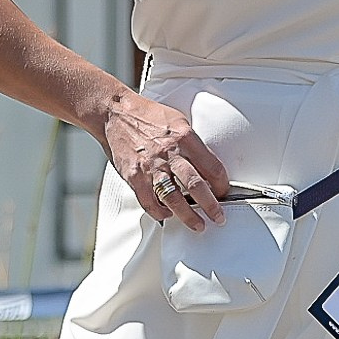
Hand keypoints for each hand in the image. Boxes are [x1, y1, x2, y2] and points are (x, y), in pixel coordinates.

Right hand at [99, 88, 226, 228]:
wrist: (115, 113)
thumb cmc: (147, 116)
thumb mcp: (179, 121)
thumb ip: (192, 144)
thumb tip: (207, 165)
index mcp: (185, 137)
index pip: (212, 167)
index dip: (222, 185)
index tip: (224, 193)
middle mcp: (169, 152)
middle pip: (196, 185)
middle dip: (211, 206)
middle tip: (218, 217)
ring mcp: (151, 166)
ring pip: (174, 198)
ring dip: (188, 216)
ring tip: (198, 225)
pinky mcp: (134, 175)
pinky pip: (149, 201)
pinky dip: (160, 212)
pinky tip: (167, 215)